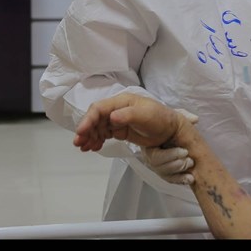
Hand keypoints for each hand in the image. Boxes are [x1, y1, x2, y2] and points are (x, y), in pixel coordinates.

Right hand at [73, 94, 187, 152]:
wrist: (171, 130)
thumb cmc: (160, 119)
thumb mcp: (145, 115)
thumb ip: (128, 115)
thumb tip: (111, 117)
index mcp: (120, 102)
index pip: (99, 109)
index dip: (88, 119)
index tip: (81, 132)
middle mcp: (116, 109)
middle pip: (95, 118)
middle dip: (86, 130)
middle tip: (78, 143)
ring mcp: (117, 120)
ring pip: (98, 127)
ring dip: (89, 136)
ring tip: (84, 148)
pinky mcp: (120, 130)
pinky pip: (104, 134)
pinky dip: (97, 140)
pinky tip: (93, 148)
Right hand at [141, 108, 198, 184]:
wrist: (168, 132)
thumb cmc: (168, 124)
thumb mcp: (174, 117)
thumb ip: (183, 116)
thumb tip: (195, 119)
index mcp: (149, 144)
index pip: (155, 155)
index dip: (170, 155)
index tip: (184, 151)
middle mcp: (150, 156)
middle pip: (159, 167)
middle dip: (176, 164)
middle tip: (189, 160)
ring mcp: (157, 166)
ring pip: (165, 174)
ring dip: (179, 171)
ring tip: (190, 164)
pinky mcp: (165, 173)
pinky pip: (170, 180)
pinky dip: (180, 180)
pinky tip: (190, 178)